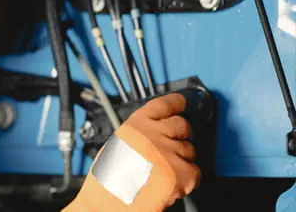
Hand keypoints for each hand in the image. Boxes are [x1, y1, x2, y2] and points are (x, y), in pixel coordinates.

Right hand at [63, 93, 200, 211]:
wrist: (109, 203)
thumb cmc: (108, 180)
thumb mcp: (118, 144)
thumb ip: (139, 134)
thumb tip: (156, 133)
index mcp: (136, 125)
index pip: (164, 105)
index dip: (176, 102)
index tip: (182, 102)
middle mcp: (154, 134)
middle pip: (182, 125)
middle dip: (181, 135)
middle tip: (172, 148)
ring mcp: (169, 153)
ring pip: (189, 149)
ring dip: (181, 159)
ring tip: (163, 171)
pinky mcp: (180, 173)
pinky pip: (194, 171)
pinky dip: (187, 179)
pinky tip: (171, 183)